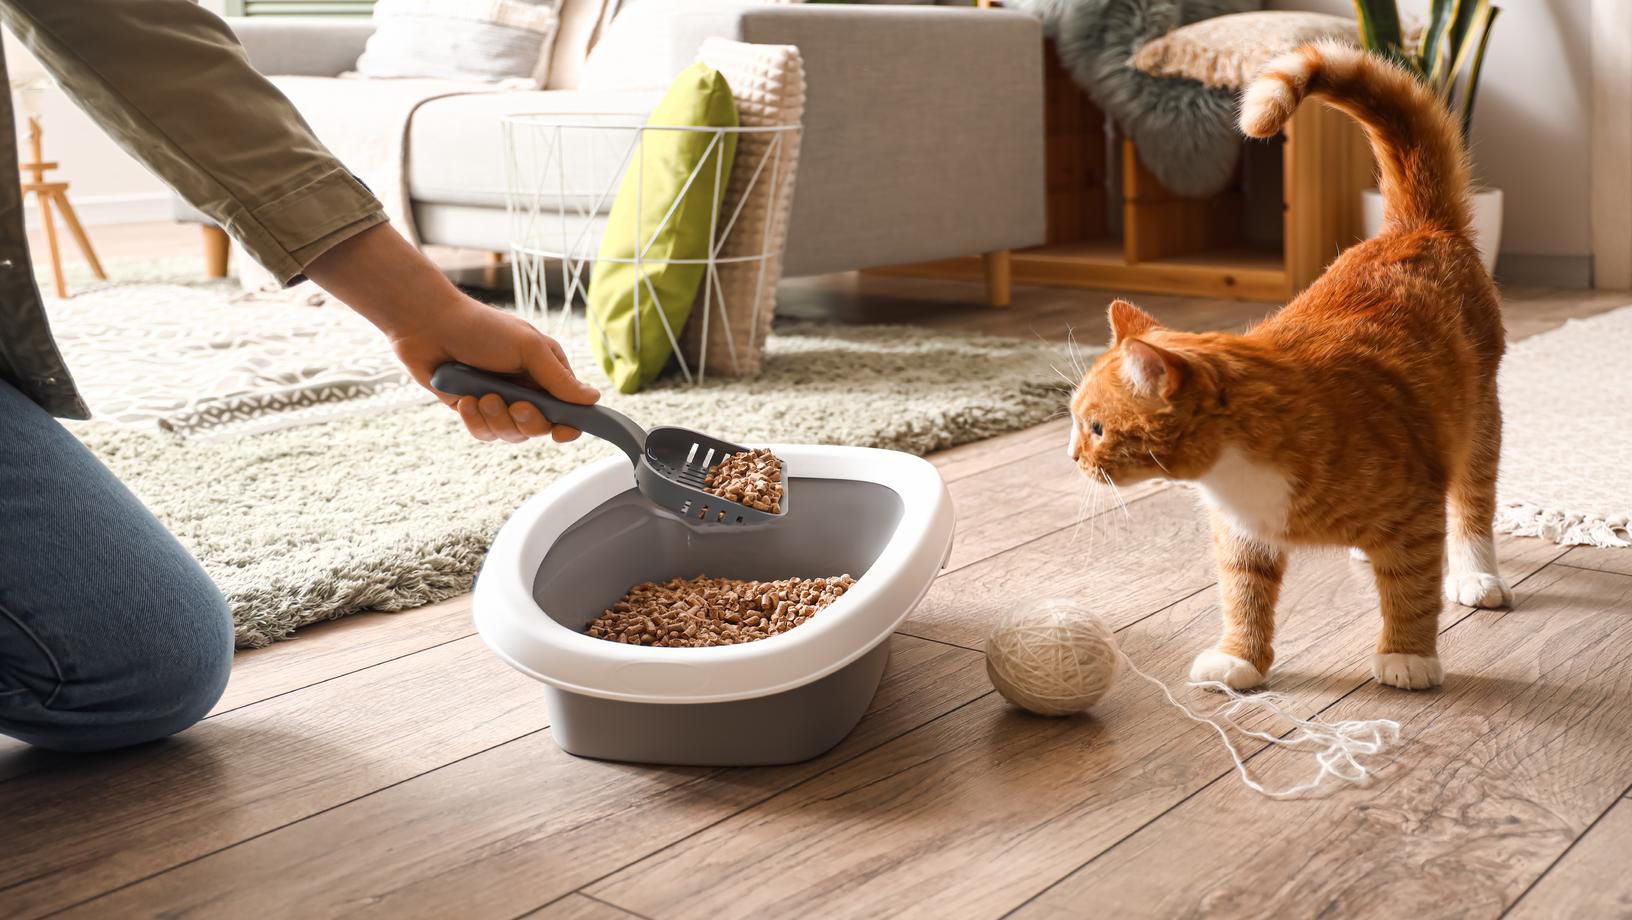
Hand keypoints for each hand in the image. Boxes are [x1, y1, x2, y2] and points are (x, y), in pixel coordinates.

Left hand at [391, 301, 597, 442]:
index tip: (562, 431)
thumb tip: (593, 399)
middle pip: (540, 428)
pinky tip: (465, 400)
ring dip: (496, 419)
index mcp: (546, 373)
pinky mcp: (473, 412)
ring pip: (511, 435)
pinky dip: (474, 420)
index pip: (568, 410)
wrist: (429, 326)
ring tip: (481, 395)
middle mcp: (525, 390)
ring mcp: (499, 402)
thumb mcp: (529, 348)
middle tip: (514, 404)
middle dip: (527, 421)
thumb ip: (559, 378)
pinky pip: (483, 433)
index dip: (568, 426)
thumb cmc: (482, 328)